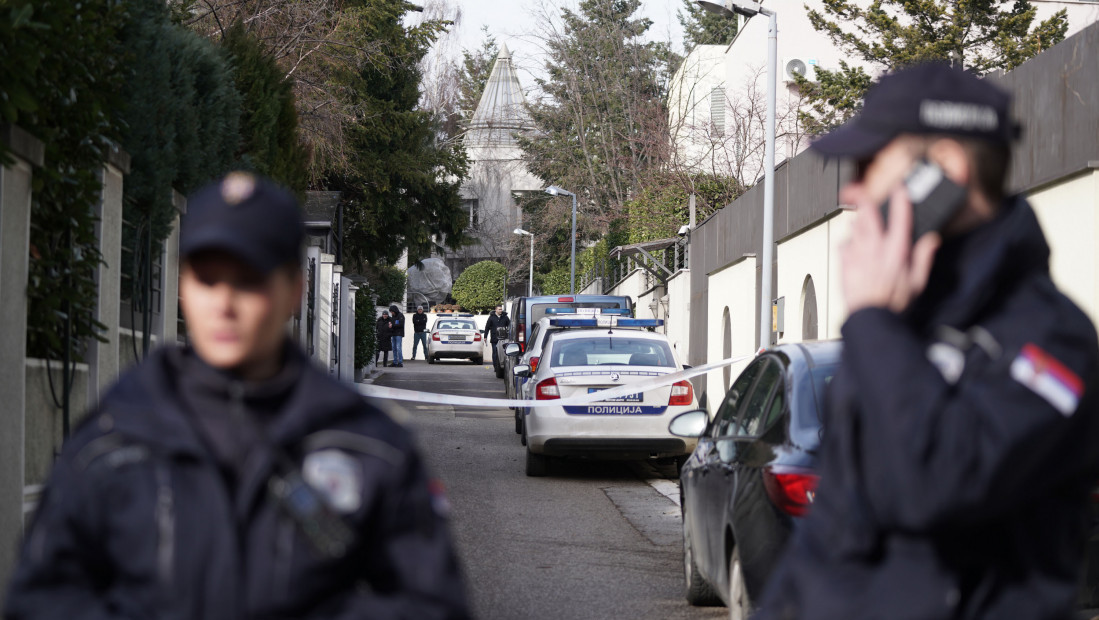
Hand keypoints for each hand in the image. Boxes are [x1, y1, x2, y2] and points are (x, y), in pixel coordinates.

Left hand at [840, 189, 940, 313]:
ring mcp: (858, 253)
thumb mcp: (917, 282)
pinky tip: (853, 245)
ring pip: (854, 226)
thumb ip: (924, 258)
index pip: (899, 216)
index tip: (899, 188)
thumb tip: (932, 240)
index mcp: (896, 250)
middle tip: (863, 191)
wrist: (869, 316)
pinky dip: (848, 241)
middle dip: (865, 198)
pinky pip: (843, 243)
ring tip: (862, 221)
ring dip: (858, 221)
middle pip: (868, 214)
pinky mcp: (845, 262)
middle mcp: (875, 248)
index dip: (899, 198)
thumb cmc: (892, 302)